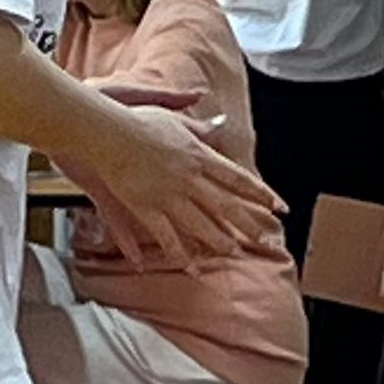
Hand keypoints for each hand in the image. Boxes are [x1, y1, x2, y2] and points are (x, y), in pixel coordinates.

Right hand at [80, 106, 286, 272]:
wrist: (105, 130)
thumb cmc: (135, 119)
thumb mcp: (172, 117)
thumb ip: (199, 126)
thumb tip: (222, 121)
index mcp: (197, 155)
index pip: (237, 178)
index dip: (259, 194)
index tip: (277, 206)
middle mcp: (187, 177)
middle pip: (223, 205)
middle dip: (247, 223)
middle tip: (265, 238)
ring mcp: (166, 195)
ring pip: (199, 224)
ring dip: (218, 240)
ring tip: (232, 253)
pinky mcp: (144, 207)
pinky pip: (165, 235)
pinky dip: (177, 252)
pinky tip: (188, 266)